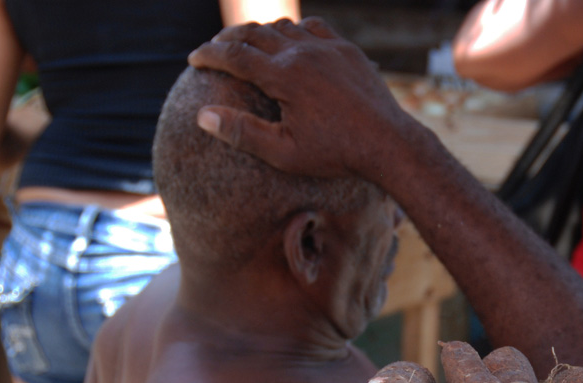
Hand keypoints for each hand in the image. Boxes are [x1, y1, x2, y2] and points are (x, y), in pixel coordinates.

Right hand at [187, 17, 407, 179]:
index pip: (234, 56)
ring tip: (248, 42)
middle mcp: (303, 53)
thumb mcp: (284, 153)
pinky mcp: (347, 51)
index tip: (194, 59)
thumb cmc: (336, 154)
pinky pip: (314, 29)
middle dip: (229, 39)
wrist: (388, 143)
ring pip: (284, 28)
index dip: (209, 55)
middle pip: (255, 34)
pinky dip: (294, 31)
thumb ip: (242, 133)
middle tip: (214, 48)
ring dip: (261, 32)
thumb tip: (203, 116)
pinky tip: (290, 40)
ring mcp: (328, 48)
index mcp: (284, 75)